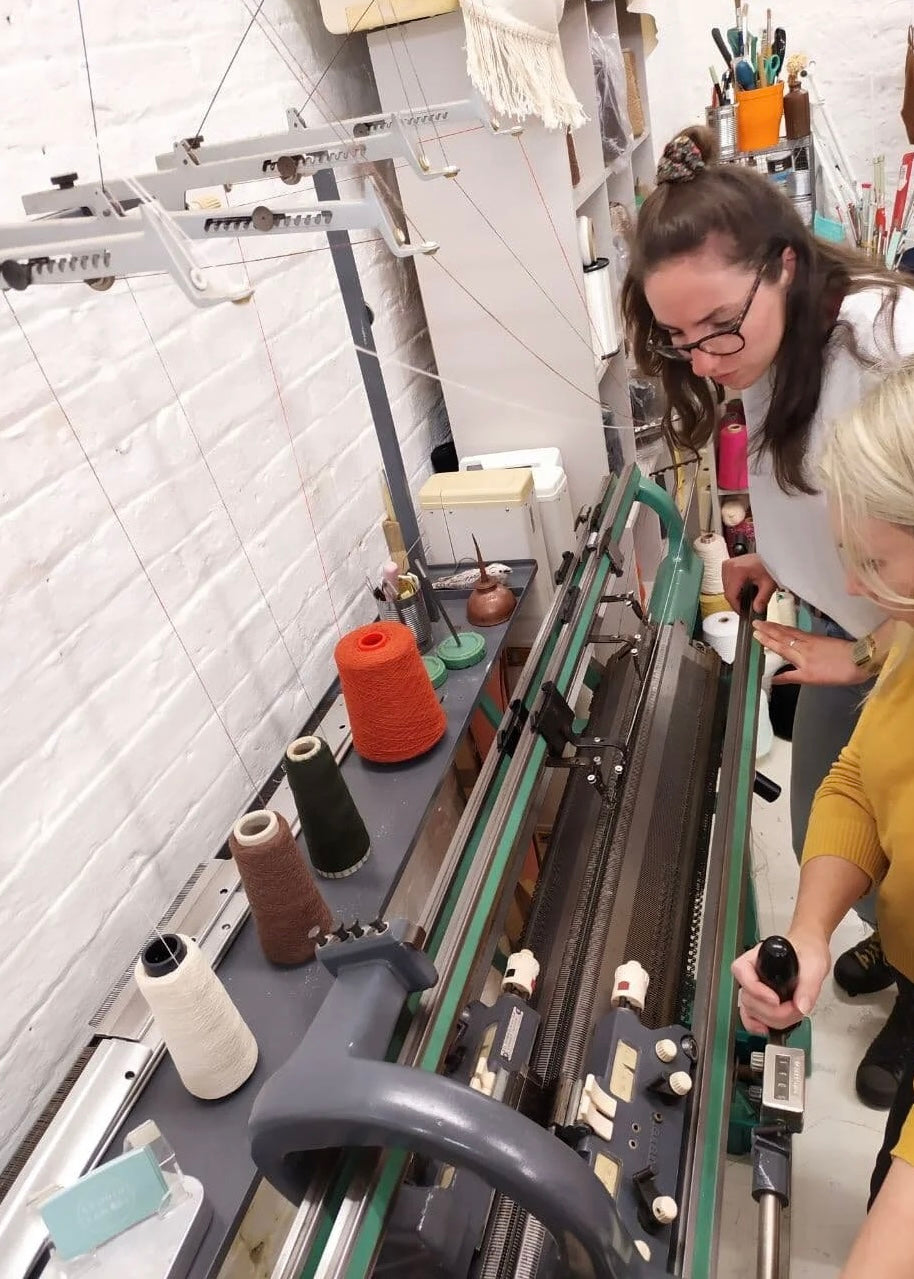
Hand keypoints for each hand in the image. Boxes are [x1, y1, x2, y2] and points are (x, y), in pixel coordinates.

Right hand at [722, 554, 776, 613]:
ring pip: (726, 588)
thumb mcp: (769, 583)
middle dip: (738, 600)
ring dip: (736, 594)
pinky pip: (727, 582)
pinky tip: (744, 587)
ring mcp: (726, 566)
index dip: (737, 606)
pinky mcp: (727, 566)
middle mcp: (728, 567)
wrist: (768, 553)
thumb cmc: (768, 563)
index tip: (743, 612)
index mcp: (737, 570)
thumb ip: (763, 599)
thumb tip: (757, 610)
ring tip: (748, 594)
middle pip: (728, 592)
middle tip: (749, 604)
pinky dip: (735, 587)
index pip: (731, 595)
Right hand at [731, 928, 830, 1033]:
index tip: (776, 1000)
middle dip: (774, 1011)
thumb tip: (801, 1006)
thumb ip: (809, 985)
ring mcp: (755, 988)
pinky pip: (750, 1016)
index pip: (742, 971)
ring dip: (773, 1019)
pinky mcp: (761, 1000)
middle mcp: (752, 972)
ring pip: (751, 1010)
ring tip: (794, 1013)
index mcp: (758, 956)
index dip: (757, 990)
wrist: (811, 952)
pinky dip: (757, 1025)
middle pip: (749, 998)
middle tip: (796, 1008)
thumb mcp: (814, 964)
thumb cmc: (808, 951)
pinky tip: (767, 1029)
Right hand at [752, 621, 868, 685]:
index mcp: (800, 657)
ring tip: (766, 622)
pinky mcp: (819, 638)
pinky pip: (799, 632)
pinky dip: (789, 629)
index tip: (755, 634)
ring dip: (777, 627)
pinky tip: (787, 628)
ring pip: (790, 632)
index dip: (767, 640)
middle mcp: (803, 646)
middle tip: (756, 623)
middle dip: (768, 629)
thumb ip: (791, 677)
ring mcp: (812, 640)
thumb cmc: (836, 673)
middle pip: (783, 636)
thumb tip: (773, 679)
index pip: (779, 646)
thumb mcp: (812, 680)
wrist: (860, 660)